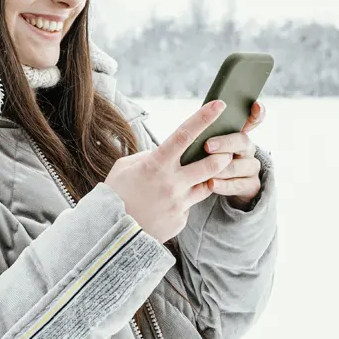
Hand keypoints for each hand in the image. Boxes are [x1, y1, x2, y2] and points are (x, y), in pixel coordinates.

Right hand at [104, 100, 233, 242]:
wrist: (110, 234)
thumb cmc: (116, 195)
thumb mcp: (125, 167)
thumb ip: (149, 156)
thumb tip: (167, 151)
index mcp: (155, 165)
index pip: (184, 135)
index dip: (203, 118)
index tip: (219, 104)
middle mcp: (171, 183)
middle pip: (211, 164)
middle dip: (223, 155)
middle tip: (227, 151)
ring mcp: (178, 204)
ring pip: (206, 186)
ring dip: (205, 179)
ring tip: (189, 179)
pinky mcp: (180, 220)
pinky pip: (190, 206)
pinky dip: (183, 202)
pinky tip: (164, 206)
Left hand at [202, 100, 265, 209]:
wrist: (212, 188)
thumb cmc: (203, 161)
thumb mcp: (204, 146)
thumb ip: (205, 134)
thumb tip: (193, 123)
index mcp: (237, 133)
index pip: (252, 119)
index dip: (256, 112)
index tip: (256, 105)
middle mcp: (247, 148)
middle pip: (242, 141)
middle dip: (225, 143)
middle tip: (207, 146)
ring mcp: (251, 167)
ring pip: (242, 165)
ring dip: (223, 168)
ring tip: (206, 171)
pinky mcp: (252, 186)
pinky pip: (240, 185)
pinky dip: (224, 185)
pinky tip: (211, 184)